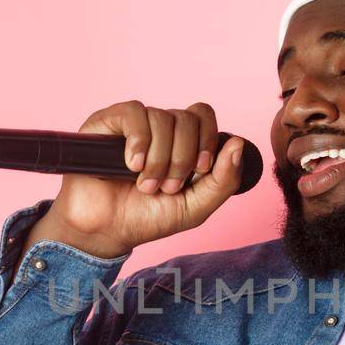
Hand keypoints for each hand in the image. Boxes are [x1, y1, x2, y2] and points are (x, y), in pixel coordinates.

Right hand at [26, 100, 245, 257]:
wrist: (106, 231)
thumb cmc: (147, 218)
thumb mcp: (196, 207)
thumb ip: (223, 180)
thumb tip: (238, 142)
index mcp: (182, 142)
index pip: (204, 115)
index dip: (207, 140)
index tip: (199, 172)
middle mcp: (159, 128)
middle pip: (187, 118)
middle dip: (183, 158)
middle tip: (167, 187)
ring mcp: (134, 123)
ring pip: (162, 117)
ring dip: (159, 160)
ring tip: (145, 185)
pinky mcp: (107, 122)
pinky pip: (134, 113)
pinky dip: (139, 142)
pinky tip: (132, 165)